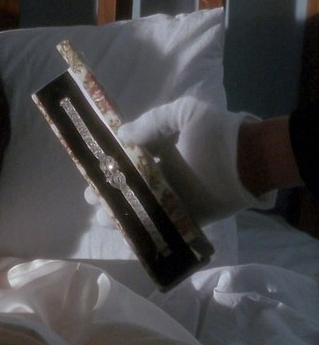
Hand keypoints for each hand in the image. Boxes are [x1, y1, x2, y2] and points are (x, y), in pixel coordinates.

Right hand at [85, 97, 259, 226]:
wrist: (252, 159)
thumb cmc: (218, 134)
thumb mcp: (185, 113)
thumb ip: (153, 121)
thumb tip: (122, 135)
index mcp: (161, 152)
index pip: (127, 160)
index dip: (108, 165)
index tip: (92, 171)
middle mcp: (163, 176)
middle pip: (128, 187)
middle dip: (107, 192)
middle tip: (95, 197)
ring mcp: (174, 198)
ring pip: (139, 209)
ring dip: (120, 213)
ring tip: (105, 216)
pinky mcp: (186, 217)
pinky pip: (160, 226)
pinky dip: (143, 231)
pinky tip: (126, 231)